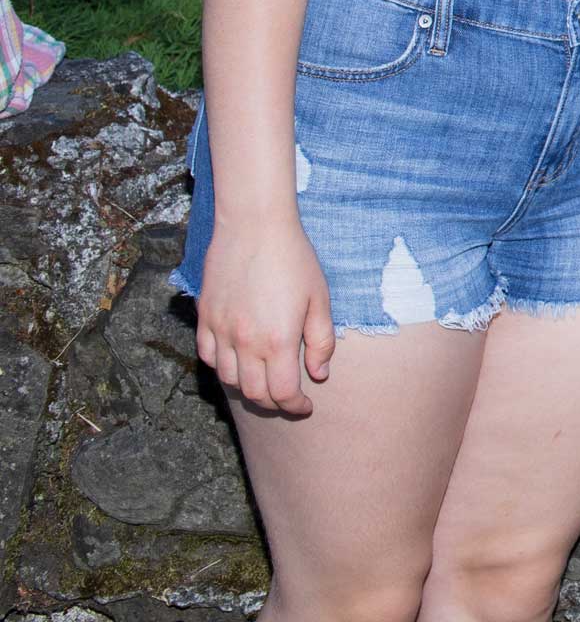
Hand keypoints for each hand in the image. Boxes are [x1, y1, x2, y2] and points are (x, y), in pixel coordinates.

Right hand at [196, 209, 334, 413]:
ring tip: (264, 383)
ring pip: (228, 379)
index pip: (282, 393)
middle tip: (287, 398)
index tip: (305, 407)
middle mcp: (244, 342)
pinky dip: (222, 368)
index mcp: (277, 341)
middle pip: (253, 393)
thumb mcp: (320, 299)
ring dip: (247, 388)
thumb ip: (321, 341)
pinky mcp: (205, 318)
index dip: (295, 407)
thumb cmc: (294, 259)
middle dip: (273, 403)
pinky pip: (207, 356)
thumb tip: (319, 375)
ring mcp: (220, 331)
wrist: (254, 226)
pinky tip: (238, 362)